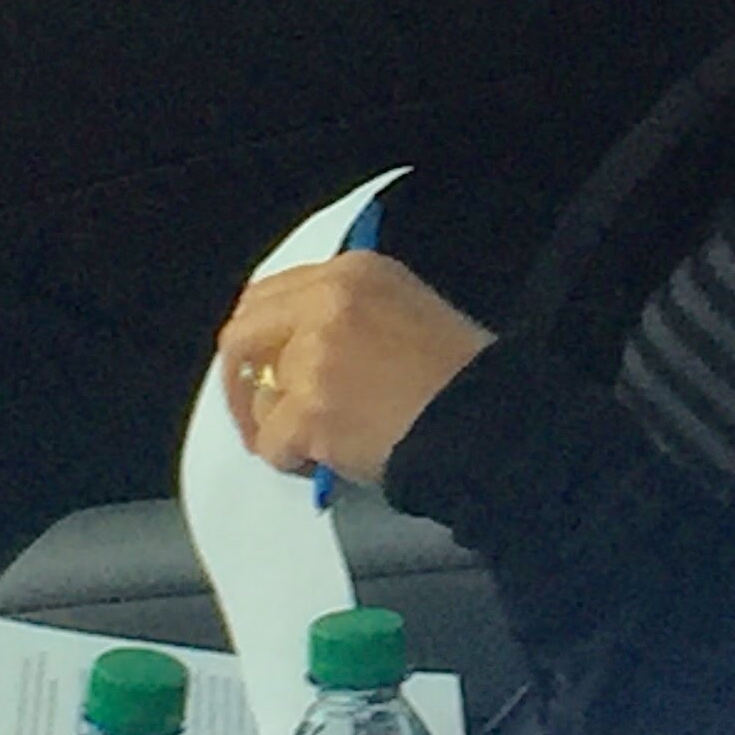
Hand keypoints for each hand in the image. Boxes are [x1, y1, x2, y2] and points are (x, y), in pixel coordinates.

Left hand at [216, 256, 493, 487]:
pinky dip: (292, 460)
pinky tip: (328, 462)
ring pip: (257, 396)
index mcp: (355, 273)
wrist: (492, 423)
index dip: (260, 337)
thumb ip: (347, 316)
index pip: (269, 294)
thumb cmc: (464, 378)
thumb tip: (295, 350)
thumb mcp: (409, 312)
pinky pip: (272, 443)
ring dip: (278, 425)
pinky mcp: (310, 410)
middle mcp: (328, 303)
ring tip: (318, 444)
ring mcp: (315, 356)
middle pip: (243, 335)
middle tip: (263, 415)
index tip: (263, 367)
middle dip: (243, 381)